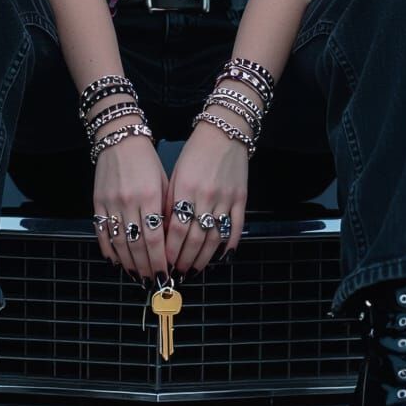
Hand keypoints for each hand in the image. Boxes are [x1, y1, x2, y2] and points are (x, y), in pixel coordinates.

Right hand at [93, 133, 169, 281]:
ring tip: (137, 276)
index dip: (159, 261)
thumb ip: (166, 210)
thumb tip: (171, 241)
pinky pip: (102, 232)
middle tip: (153, 282)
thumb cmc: (146, 160)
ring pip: (118, 243)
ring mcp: (110, 203)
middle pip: (136, 245)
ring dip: (128, 264)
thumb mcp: (164, 182)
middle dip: (146, 267)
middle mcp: (129, 201)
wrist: (119, 139)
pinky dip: (108, 250)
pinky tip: (117, 262)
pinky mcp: (97, 202)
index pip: (155, 238)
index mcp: (149, 195)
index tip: (165, 274)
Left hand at [163, 119, 247, 275]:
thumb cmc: (195, 153)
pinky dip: (229, 245)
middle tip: (178, 273)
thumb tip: (163, 233)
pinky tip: (222, 258)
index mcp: (185, 189)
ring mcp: (225, 198)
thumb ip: (170, 204)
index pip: (177, 230)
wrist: (224, 132)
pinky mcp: (241, 199)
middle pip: (196, 238)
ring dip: (204, 258)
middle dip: (185, 260)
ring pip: (215, 238)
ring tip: (195, 270)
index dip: (170, 251)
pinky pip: (236, 227)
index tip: (164, 264)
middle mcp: (206, 196)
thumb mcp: (176, 175)